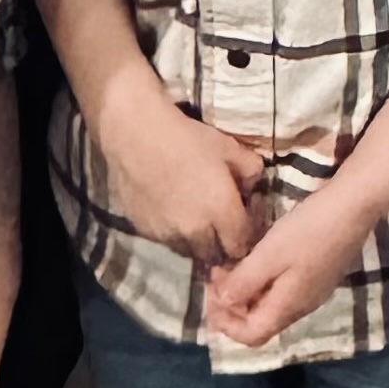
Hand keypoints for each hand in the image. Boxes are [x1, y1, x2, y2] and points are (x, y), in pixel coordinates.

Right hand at [98, 96, 263, 267]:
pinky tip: (170, 208)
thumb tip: (253, 186)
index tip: (243, 217)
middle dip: (222, 243)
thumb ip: (250, 170)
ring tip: (195, 217)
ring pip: (190, 251)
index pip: (242, 246)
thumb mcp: (227, 146)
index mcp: (221, 211)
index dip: (245, 234)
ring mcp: (168, 234)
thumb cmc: (185, 136)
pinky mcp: (145, 231)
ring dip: (197, 241)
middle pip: (216, 255)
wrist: (135, 132)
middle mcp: (196, 231)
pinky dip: (173, 232)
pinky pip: (166, 240)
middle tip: (220, 220)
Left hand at [203, 186, 363, 349]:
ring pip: (271, 305)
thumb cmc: (309, 231)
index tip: (209, 295)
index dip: (226, 324)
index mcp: (288, 307)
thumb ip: (245, 281)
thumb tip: (223, 302)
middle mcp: (301, 307)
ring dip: (247, 292)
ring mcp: (312, 291)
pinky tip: (256, 259)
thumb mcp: (270, 253)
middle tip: (215, 276)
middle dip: (232, 306)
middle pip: (260, 322)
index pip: (252, 336)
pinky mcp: (318, 274)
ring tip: (230, 266)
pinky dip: (262, 282)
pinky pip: (283, 290)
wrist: (353, 208)